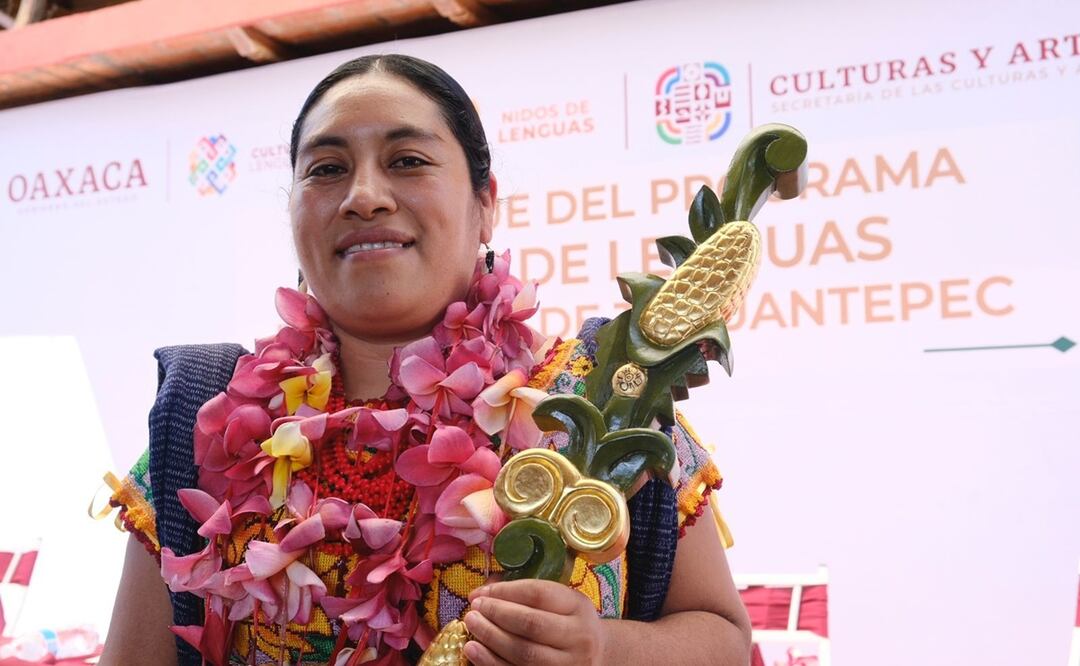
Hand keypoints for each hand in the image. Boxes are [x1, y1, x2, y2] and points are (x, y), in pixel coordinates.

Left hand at [462, 579, 605, 665]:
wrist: (597, 656)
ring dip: (490, 637)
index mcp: (578, 607)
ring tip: (471, 624)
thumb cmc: (570, 623)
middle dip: (496, 614)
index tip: (482, 592)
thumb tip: (482, 592)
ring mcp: (567, 665)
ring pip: (523, 653)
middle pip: (531, 624)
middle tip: (474, 608)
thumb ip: (526, 594)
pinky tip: (474, 649)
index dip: (505, 591)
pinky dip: (491, 662)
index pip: (538, 594)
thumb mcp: (561, 601)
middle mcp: (578, 637)